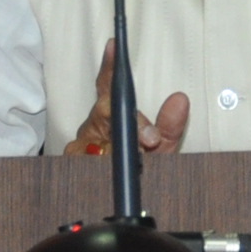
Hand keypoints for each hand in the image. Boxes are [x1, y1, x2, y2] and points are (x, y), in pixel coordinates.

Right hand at [68, 39, 189, 160]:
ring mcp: (80, 146)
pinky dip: (102, 164)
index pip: (108, 85)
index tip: (115, 46)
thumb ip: (170, 127)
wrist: (117, 206)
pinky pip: (84, 159)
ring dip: (119, 148)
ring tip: (138, 158)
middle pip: (103, 109)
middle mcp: (92, 127)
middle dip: (129, 120)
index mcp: (111, 116)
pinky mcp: (70, 165)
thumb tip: (180, 99)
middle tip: (149, 138)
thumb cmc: (137, 169)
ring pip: (96, 136)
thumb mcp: (159, 148)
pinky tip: (109, 167)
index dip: (110, 65)